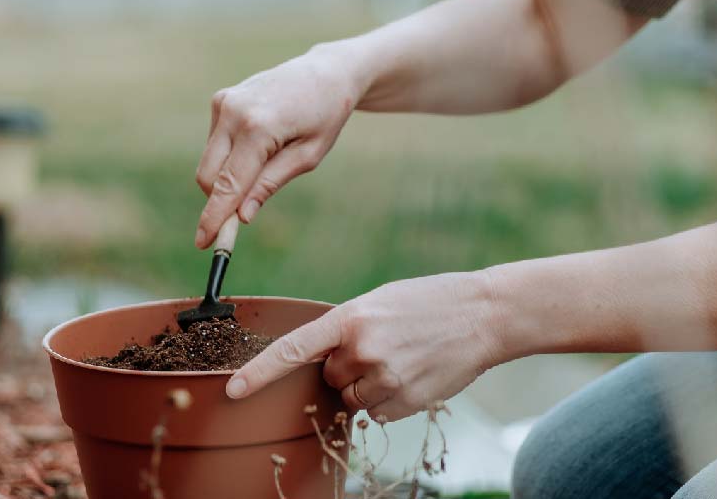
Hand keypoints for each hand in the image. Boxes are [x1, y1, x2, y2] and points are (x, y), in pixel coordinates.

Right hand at [194, 45, 363, 247]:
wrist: (325, 71)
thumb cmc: (325, 115)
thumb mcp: (308, 156)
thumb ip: (270, 184)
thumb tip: (242, 216)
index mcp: (258, 127)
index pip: (228, 184)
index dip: (214, 217)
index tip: (203, 243)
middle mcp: (232, 112)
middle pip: (209, 175)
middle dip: (218, 201)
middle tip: (235, 225)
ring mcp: (223, 103)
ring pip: (210, 161)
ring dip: (227, 177)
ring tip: (269, 165)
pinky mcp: (220, 100)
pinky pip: (215, 143)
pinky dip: (229, 157)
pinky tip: (261, 144)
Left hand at [226, 271, 504, 421]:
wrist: (483, 313)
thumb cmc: (425, 303)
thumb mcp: (377, 303)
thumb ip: (344, 331)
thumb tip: (321, 367)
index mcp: (349, 318)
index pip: (292, 349)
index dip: (259, 372)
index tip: (233, 390)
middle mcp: (363, 349)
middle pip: (328, 378)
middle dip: (345, 368)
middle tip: (379, 345)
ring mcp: (386, 377)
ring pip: (352, 399)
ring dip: (367, 386)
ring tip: (400, 358)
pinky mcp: (408, 400)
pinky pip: (378, 413)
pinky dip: (389, 400)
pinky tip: (412, 374)